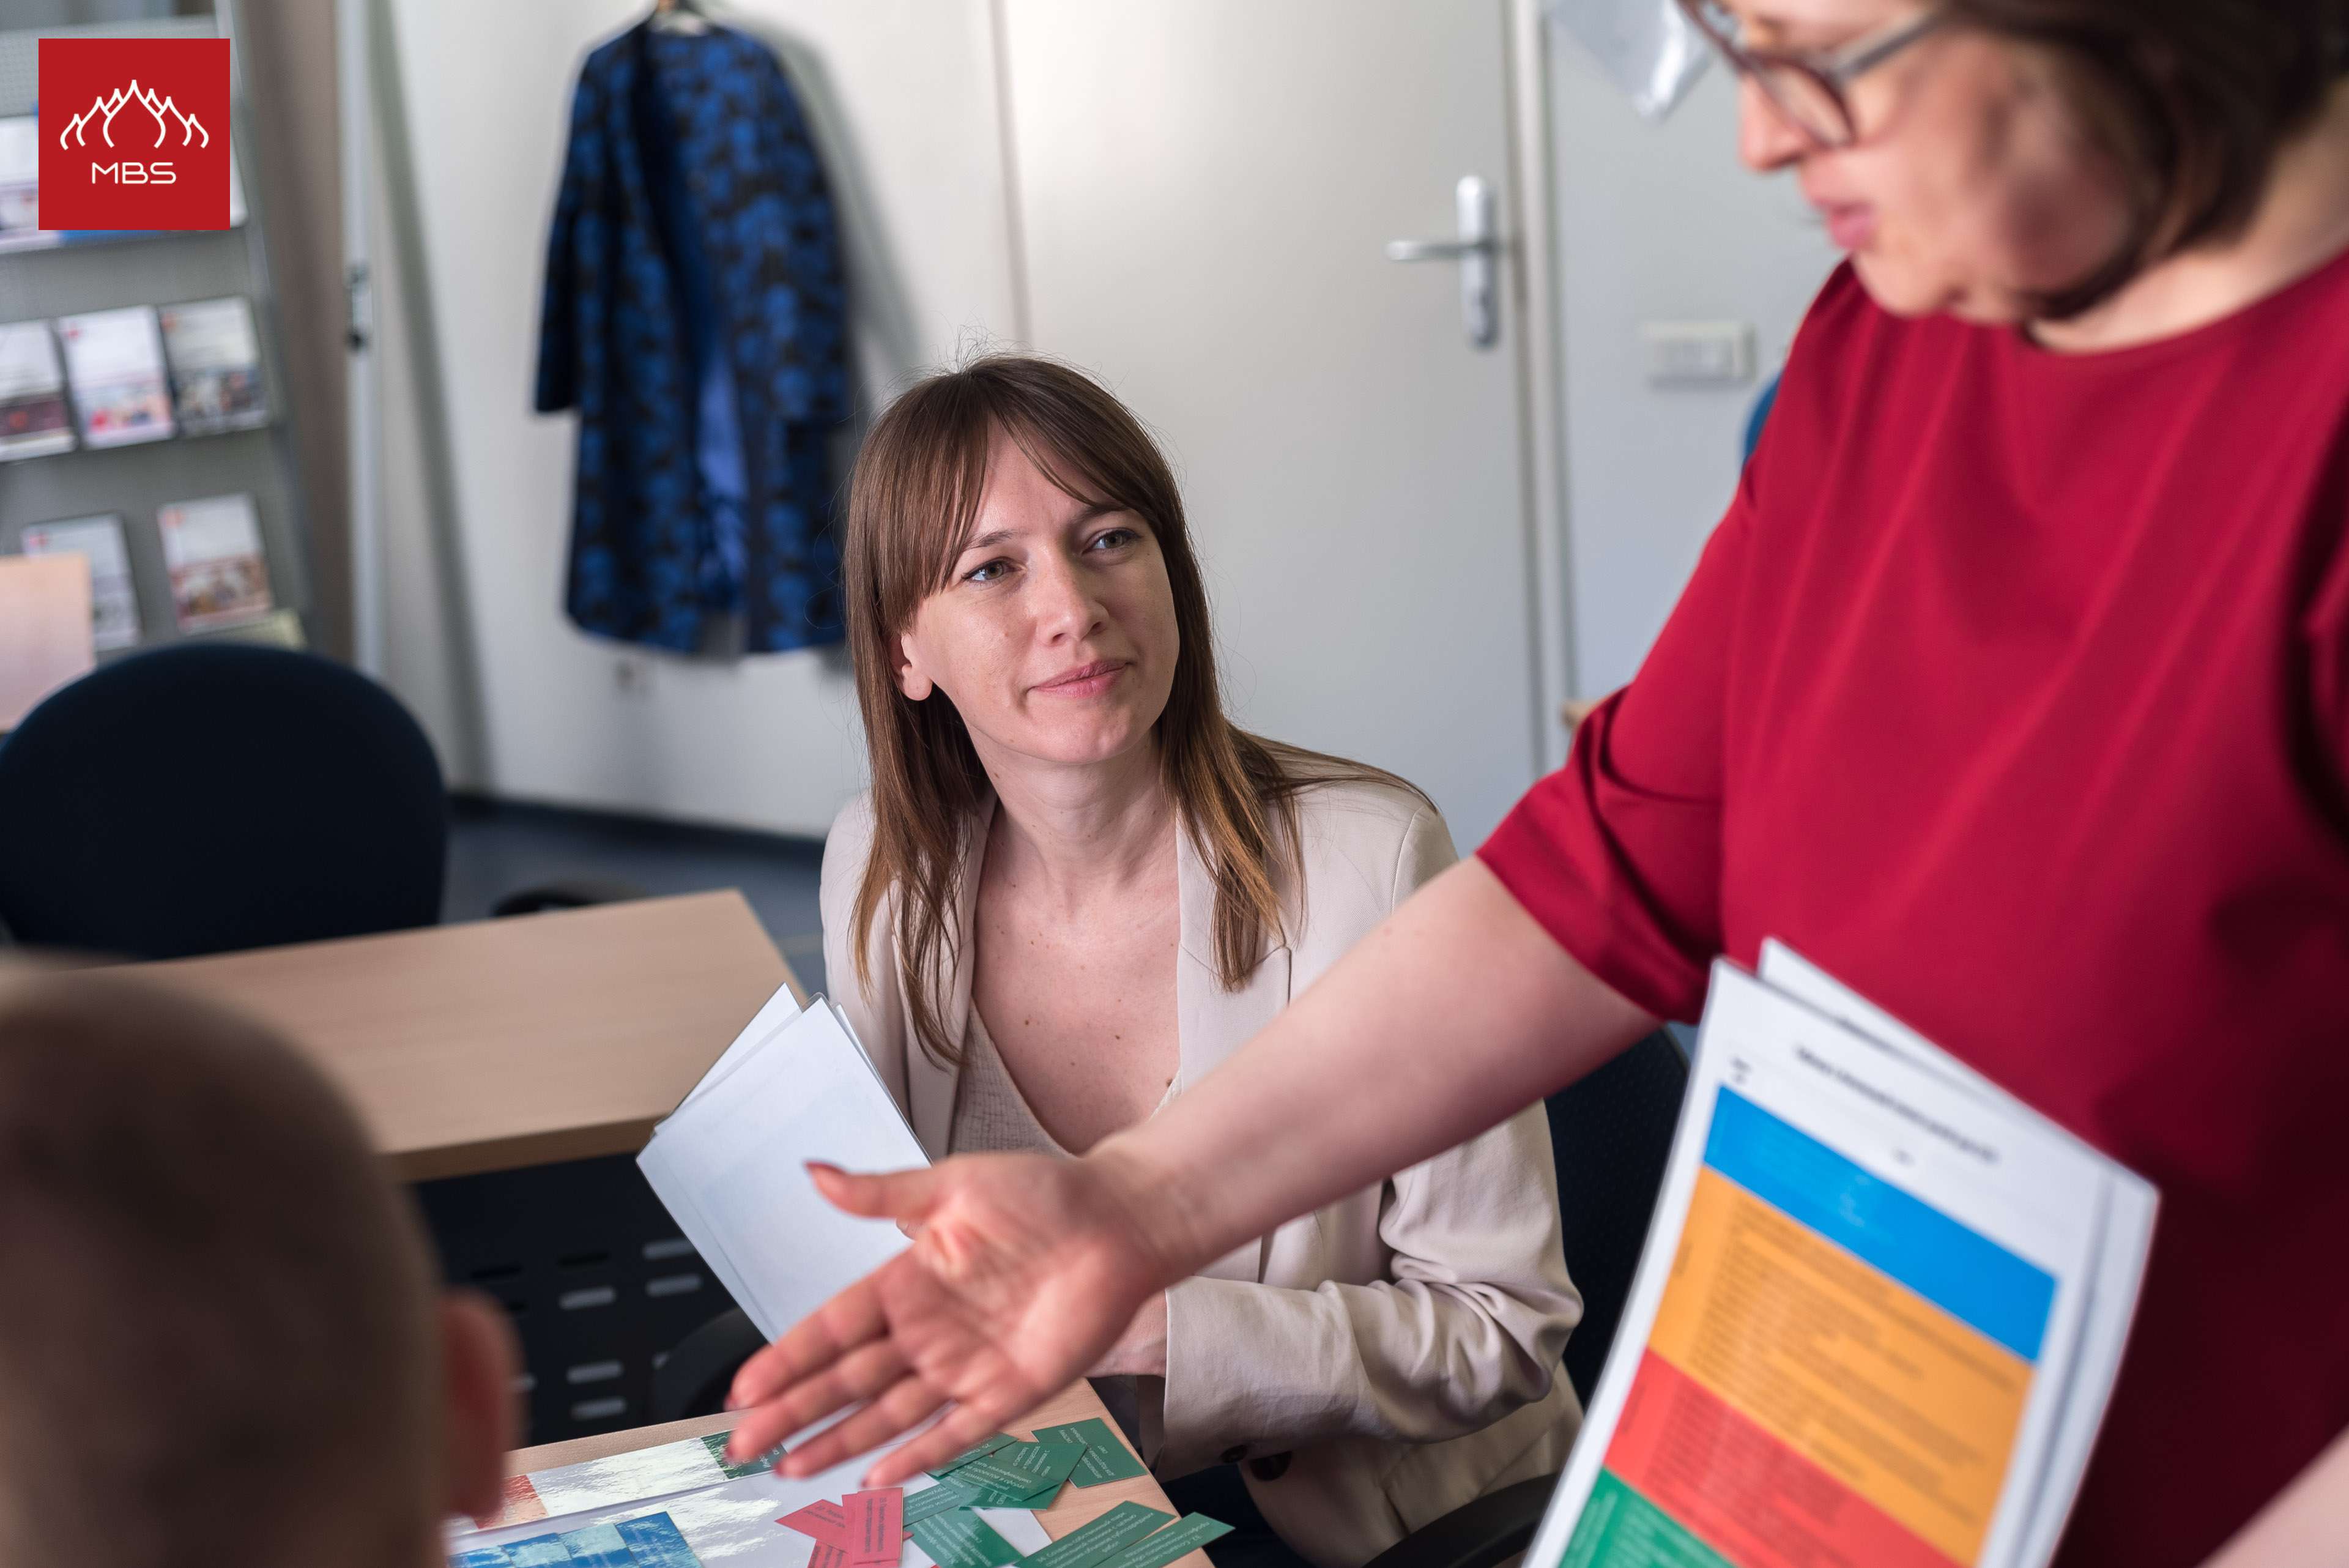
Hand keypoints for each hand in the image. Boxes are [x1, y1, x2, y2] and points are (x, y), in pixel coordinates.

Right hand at [723, 1149, 1175, 1485]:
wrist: (1120, 1219)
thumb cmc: (1046, 1194)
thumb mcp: (953, 1185)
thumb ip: (882, 1193)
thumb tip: (816, 1174)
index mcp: (910, 1279)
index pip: (834, 1326)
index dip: (789, 1357)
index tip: (746, 1385)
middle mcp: (930, 1328)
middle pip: (848, 1379)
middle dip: (794, 1411)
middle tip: (744, 1441)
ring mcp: (966, 1364)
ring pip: (888, 1413)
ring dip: (839, 1441)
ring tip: (790, 1465)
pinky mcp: (1009, 1392)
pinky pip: (955, 1432)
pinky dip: (916, 1456)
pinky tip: (874, 1476)